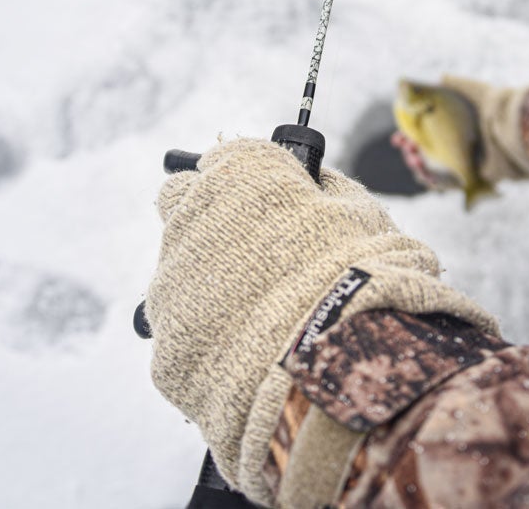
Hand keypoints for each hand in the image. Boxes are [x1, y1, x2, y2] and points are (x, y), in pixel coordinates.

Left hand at [146, 140, 491, 504]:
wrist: (340, 367)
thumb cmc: (363, 282)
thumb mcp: (363, 215)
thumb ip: (327, 189)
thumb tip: (315, 180)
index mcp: (238, 176)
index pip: (220, 160)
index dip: (243, 183)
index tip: (263, 204)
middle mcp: (189, 220)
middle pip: (182, 209)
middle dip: (212, 227)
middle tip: (254, 259)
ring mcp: (169, 288)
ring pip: (179, 278)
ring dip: (210, 290)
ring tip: (263, 322)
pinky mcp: (165, 349)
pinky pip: (184, 340)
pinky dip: (211, 347)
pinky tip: (251, 361)